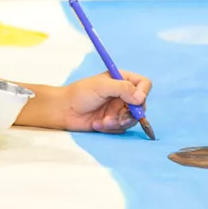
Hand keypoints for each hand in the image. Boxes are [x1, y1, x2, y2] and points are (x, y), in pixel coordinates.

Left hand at [33, 70, 151, 132]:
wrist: (64, 111)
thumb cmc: (80, 93)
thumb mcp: (102, 86)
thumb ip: (123, 89)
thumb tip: (141, 98)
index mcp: (122, 80)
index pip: (144, 84)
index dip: (143, 93)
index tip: (136, 101)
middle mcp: (123, 94)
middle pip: (141, 105)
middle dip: (129, 113)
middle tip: (118, 117)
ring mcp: (118, 109)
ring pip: (131, 119)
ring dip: (118, 122)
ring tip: (103, 121)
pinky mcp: (112, 122)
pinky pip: (121, 128)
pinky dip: (110, 127)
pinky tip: (97, 124)